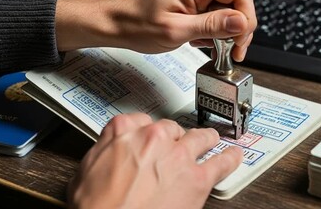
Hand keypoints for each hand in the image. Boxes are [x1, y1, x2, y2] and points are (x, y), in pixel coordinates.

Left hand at [55, 0, 256, 61]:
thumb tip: (241, 23)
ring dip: (230, 27)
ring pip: (232, 2)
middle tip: (234, 46)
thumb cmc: (138, 25)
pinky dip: (219, 26)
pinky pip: (219, 7)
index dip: (245, 18)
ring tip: (217, 45)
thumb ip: (212, 26)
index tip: (239, 41)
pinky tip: (207, 38)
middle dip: (241, 23)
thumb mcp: (176, 31)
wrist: (120, 24)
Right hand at [67, 113, 242, 208]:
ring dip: (205, 139)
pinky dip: (229, 158)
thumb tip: (112, 146)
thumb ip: (105, 148)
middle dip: (175, 137)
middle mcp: (154, 138)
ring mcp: (178, 156)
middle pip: (172, 128)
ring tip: (211, 140)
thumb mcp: (86, 169)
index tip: (151, 136)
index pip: (141, 120)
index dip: (148, 131)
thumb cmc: (97, 206)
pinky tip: (233, 156)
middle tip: (177, 146)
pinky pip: (220, 162)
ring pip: (199, 137)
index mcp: (125, 132)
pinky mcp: (197, 178)